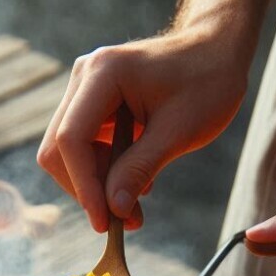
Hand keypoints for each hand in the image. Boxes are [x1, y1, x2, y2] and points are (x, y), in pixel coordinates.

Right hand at [37, 29, 252, 232]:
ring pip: (66, 155)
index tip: (105, 221)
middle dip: (87, 189)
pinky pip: (82, 151)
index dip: (84, 185)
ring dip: (95, 187)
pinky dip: (102, 175)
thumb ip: (140, 168)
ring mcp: (84, 92)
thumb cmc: (206, 82)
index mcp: (104, 72)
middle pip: (59, 150)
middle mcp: (84, 78)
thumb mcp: (179, 130)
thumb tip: (114, 208)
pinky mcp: (91, 107)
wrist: (216, 53)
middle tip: (124, 219)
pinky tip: (132, 182)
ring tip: (133, 206)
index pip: (72, 139)